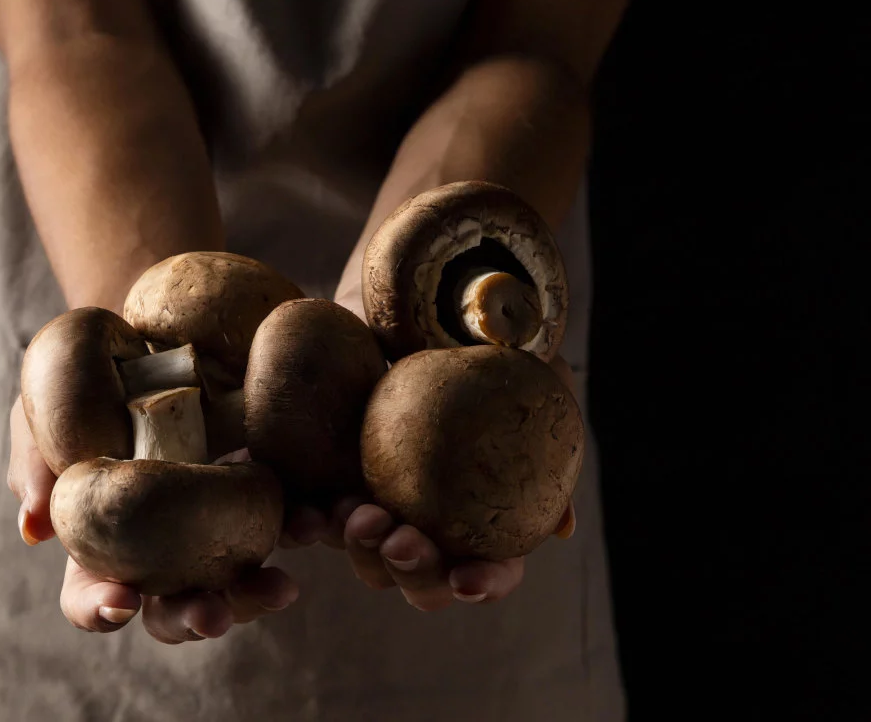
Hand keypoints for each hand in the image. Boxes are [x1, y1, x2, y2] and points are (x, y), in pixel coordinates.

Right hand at [6, 396, 299, 642]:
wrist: (152, 331)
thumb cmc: (86, 382)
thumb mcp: (43, 408)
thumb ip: (33, 460)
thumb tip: (34, 527)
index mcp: (104, 543)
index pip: (95, 596)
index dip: (102, 608)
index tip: (121, 602)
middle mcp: (165, 549)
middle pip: (176, 607)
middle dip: (195, 617)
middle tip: (211, 614)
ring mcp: (217, 524)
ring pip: (238, 580)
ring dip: (256, 593)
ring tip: (278, 588)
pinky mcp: (265, 490)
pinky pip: (289, 520)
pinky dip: (305, 528)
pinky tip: (317, 520)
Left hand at [326, 280, 576, 609]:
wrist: (422, 286)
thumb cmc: (487, 335)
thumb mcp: (536, 378)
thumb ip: (552, 442)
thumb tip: (561, 527)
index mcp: (480, 513)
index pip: (487, 570)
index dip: (482, 584)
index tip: (467, 577)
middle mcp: (427, 518)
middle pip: (421, 579)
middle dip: (413, 575)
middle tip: (403, 540)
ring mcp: (374, 497)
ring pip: (363, 556)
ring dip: (360, 551)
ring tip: (357, 515)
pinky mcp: (324, 471)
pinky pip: (310, 510)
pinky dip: (308, 522)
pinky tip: (311, 509)